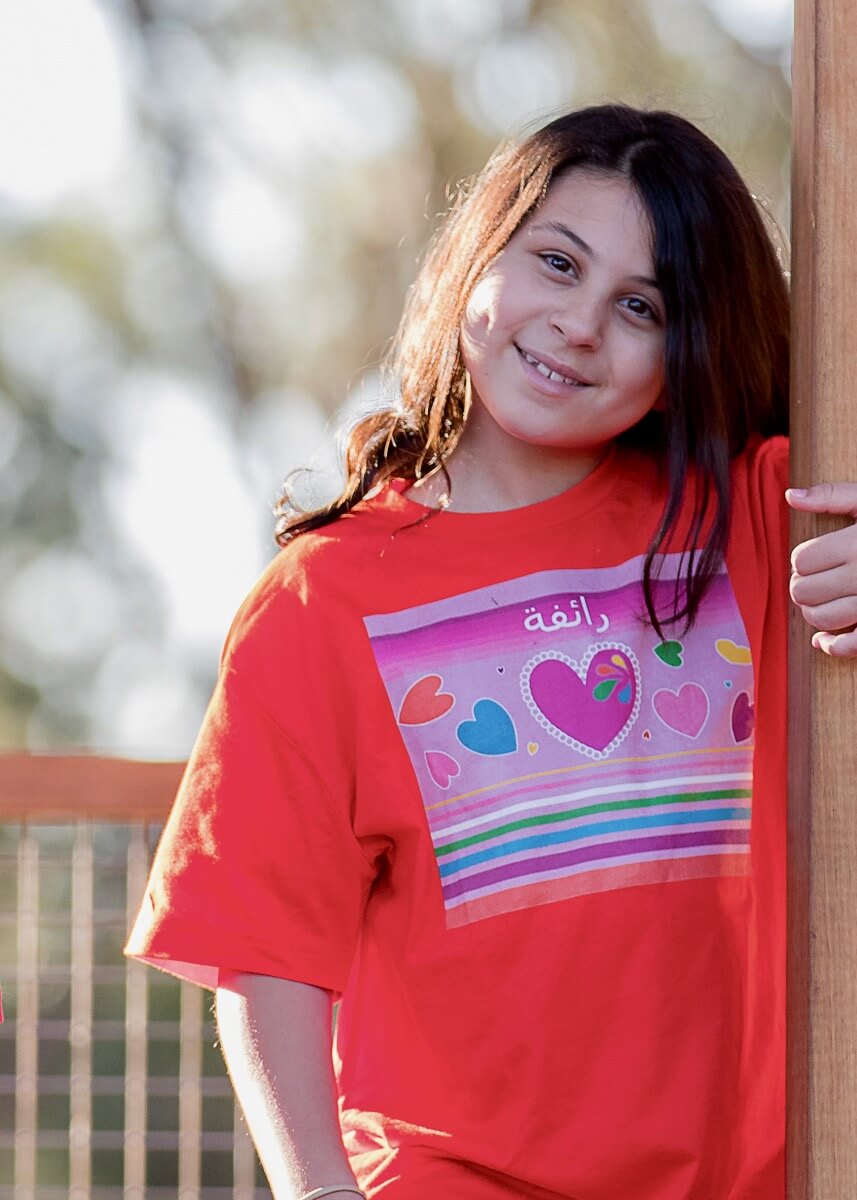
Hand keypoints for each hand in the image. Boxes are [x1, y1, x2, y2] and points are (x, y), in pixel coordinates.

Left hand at [786, 483, 856, 656]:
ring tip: (820, 600)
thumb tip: (790, 495)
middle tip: (814, 578)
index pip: (802, 560)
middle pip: (804, 591)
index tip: (813, 557)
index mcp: (856, 544)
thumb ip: (831, 496)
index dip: (801, 559)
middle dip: (802, 584)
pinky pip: (851, 646)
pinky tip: (823, 640)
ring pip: (821, 619)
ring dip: (812, 612)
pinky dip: (832, 646)